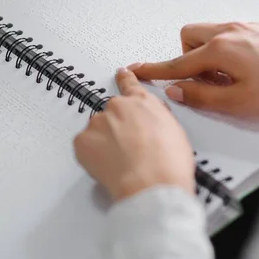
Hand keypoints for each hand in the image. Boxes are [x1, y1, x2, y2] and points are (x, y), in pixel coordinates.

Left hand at [74, 68, 194, 201]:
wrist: (152, 184)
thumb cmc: (168, 163)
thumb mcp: (175, 132)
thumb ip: (158, 119)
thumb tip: (151, 123)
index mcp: (142, 103)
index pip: (129, 84)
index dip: (124, 79)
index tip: (120, 74)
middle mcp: (118, 107)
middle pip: (112, 114)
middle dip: (117, 129)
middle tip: (129, 150)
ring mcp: (98, 123)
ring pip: (97, 130)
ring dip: (105, 142)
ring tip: (122, 162)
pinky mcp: (82, 141)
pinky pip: (84, 146)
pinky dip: (92, 156)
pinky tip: (109, 167)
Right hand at [129, 22, 258, 116]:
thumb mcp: (238, 103)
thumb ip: (201, 96)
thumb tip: (176, 91)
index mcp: (221, 49)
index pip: (177, 62)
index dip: (155, 70)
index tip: (137, 71)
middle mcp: (231, 31)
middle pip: (189, 38)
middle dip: (188, 58)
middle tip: (205, 82)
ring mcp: (246, 27)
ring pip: (209, 35)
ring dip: (208, 55)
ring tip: (228, 80)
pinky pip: (229, 35)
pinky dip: (226, 52)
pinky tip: (246, 72)